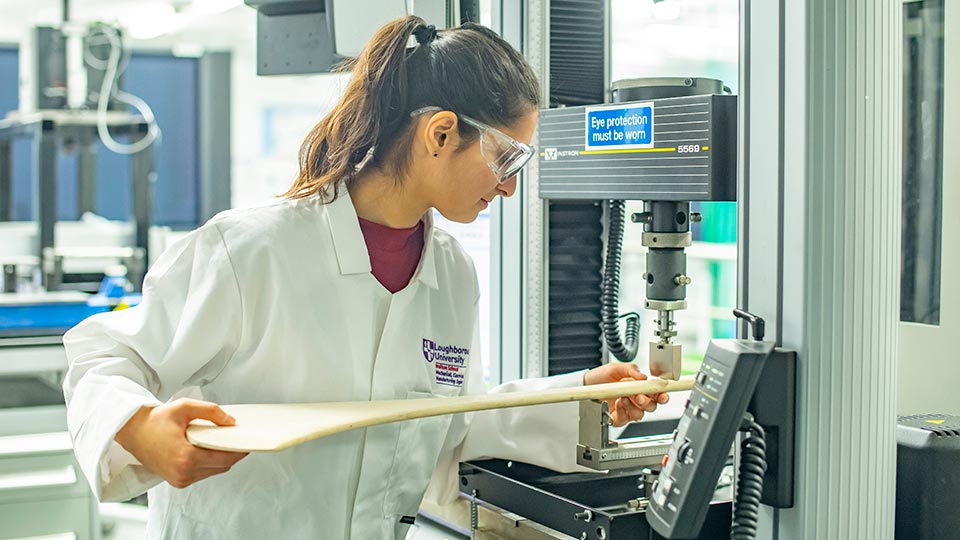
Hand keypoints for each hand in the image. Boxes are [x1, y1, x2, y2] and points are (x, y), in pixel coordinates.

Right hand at [114, 398, 248, 488]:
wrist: (132, 431)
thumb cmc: (155, 420)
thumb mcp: (184, 407)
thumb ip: (211, 412)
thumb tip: (230, 421)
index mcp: (185, 457)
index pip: (224, 458)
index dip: (240, 450)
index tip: (249, 442)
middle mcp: (183, 473)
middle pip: (222, 466)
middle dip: (232, 453)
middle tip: (238, 439)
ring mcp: (180, 480)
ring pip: (213, 471)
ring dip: (221, 458)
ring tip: (222, 442)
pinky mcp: (177, 481)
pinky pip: (203, 473)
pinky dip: (210, 463)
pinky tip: (209, 449)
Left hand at [583, 363, 669, 426]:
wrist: (585, 385)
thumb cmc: (600, 377)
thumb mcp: (615, 368)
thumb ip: (631, 369)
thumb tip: (643, 376)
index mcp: (638, 387)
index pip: (655, 394)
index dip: (662, 395)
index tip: (662, 395)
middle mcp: (635, 399)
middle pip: (651, 406)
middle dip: (647, 402)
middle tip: (639, 396)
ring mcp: (627, 409)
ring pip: (640, 414)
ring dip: (634, 406)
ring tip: (624, 397)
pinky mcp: (618, 418)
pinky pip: (626, 419)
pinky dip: (624, 411)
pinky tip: (618, 404)